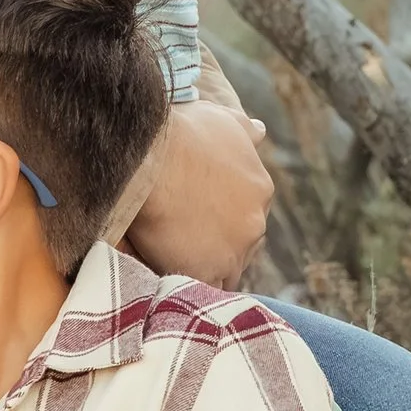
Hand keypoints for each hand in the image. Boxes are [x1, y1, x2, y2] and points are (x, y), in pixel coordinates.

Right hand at [122, 99, 273, 288]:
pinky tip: (173, 278)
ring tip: (179, 264)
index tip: (204, 218)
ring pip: (227, 271)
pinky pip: (204, 289)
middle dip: (221, 245)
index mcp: (260, 188)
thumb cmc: (182, 133)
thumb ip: (246, 130)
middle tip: (188, 241)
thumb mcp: (223, 121)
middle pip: (242, 245)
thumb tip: (261, 131)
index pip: (248, 214)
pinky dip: (191, 287)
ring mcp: (234, 250)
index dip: (226, 219)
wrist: (149, 155)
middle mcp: (256, 222)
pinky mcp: (207, 271)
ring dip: (208, 268)